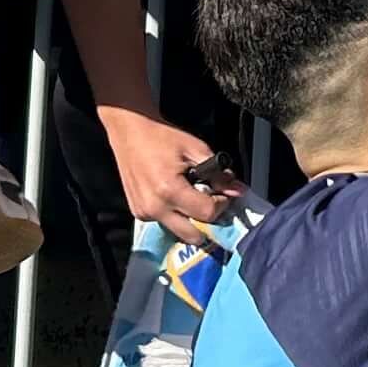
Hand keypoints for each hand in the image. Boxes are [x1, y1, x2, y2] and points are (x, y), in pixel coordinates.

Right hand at [105, 108, 242, 247]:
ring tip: (192, 197)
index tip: (222, 192)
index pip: (207, 213)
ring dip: (191, 220)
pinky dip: (176, 215)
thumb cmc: (161, 136)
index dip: (221, 204)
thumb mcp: (196, 149)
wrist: (130, 131)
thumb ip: (218, 173)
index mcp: (170, 190)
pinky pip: (165, 223)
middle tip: (211, 202)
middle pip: (194, 236)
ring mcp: (144, 213)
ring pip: (179, 231)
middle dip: (208, 222)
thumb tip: (237, 190)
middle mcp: (155, 208)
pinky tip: (176, 196)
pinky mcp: (138, 213)